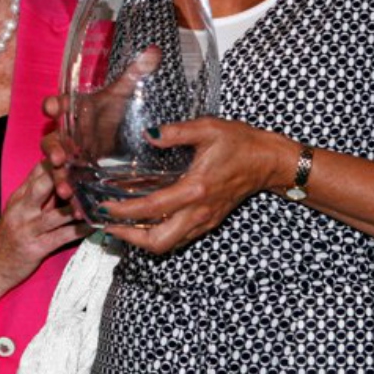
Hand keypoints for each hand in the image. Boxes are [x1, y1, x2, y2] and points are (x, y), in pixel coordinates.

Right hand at [0, 162, 88, 315]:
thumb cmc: (11, 236)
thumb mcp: (20, 210)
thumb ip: (39, 195)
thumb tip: (66, 180)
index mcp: (20, 196)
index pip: (39, 169)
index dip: (58, 159)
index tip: (79, 156)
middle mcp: (23, 208)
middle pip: (45, 184)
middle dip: (67, 177)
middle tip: (90, 174)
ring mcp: (28, 228)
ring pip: (57, 212)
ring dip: (79, 207)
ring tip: (99, 202)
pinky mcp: (36, 247)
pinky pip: (62, 236)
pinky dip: (80, 231)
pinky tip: (94, 226)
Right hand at [41, 45, 162, 205]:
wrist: (120, 138)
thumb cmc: (116, 112)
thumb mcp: (125, 95)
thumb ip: (136, 74)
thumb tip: (154, 51)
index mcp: (77, 110)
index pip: (61, 104)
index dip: (54, 105)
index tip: (52, 107)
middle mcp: (69, 133)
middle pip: (53, 139)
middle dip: (53, 148)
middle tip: (58, 157)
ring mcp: (71, 156)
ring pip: (57, 167)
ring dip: (59, 177)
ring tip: (65, 190)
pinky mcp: (78, 176)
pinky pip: (71, 186)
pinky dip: (74, 198)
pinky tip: (79, 209)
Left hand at [93, 116, 289, 253]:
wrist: (268, 161)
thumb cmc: (240, 143)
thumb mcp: (208, 128)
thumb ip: (176, 131)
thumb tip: (149, 134)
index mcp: (196, 189)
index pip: (152, 209)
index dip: (124, 211)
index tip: (105, 205)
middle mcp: (199, 212)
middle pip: (159, 242)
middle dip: (129, 238)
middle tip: (107, 224)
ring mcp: (205, 220)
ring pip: (169, 245)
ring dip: (141, 240)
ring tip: (120, 225)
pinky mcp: (208, 222)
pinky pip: (179, 238)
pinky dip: (158, 235)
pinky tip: (144, 222)